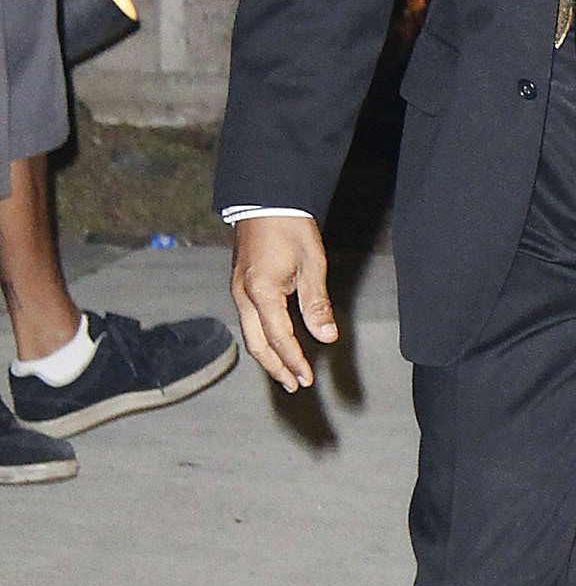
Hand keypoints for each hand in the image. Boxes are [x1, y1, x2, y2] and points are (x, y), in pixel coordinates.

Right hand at [230, 215, 337, 391]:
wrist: (265, 200)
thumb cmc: (290, 227)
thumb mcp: (311, 264)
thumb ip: (316, 303)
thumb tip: (326, 337)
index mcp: (261, 292)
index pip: (279, 338)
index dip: (293, 361)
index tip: (306, 380)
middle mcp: (243, 295)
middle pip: (257, 344)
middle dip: (276, 367)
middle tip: (295, 386)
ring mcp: (238, 290)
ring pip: (251, 334)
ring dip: (268, 356)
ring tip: (286, 373)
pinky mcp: (240, 285)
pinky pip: (249, 321)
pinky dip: (263, 338)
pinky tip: (275, 345)